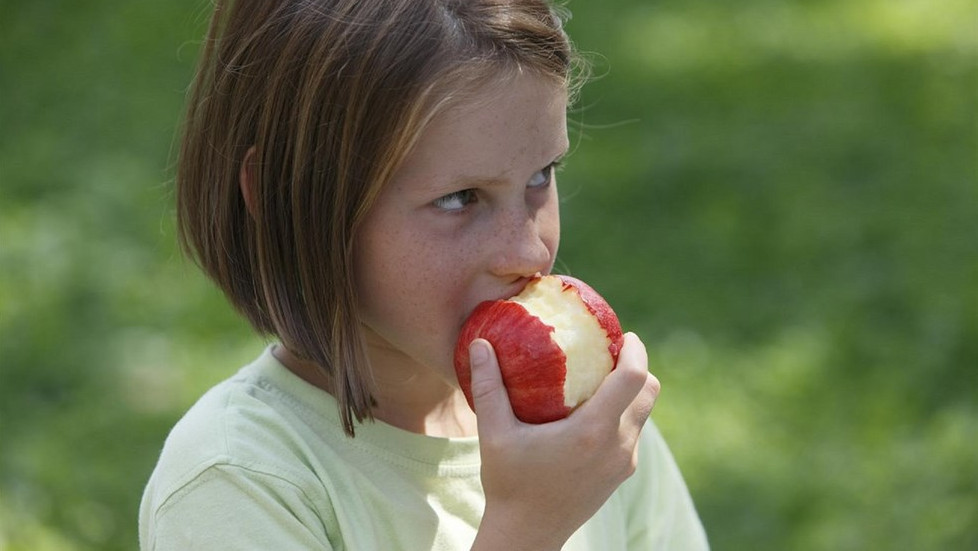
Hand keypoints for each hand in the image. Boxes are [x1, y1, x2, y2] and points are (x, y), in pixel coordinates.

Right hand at [468, 333, 658, 550]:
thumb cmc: (509, 484)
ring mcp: (623, 463)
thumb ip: (488, 386)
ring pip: (644, 414)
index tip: (623, 335)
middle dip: (637, 366)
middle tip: (610, 352)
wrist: (527, 536)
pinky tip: (592, 412)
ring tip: (601, 379)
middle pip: (650, 392)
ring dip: (631, 392)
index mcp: (592, 431)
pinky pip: (634, 434)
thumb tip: (480, 344)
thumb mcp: (494, 434)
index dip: (636, 350)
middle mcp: (617, 446)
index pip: (634, 378)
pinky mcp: (620, 474)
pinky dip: (623, 415)